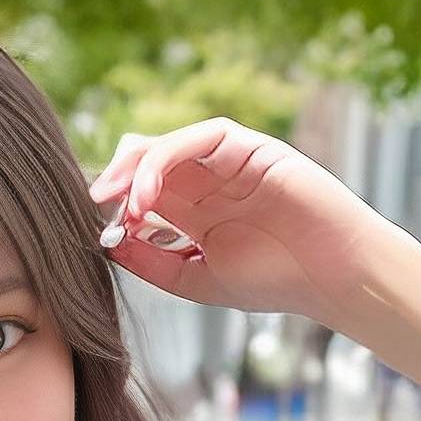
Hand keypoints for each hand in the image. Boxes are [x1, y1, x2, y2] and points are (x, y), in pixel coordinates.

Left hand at [86, 116, 403, 326]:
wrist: (329, 277)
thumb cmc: (274, 281)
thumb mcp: (197, 279)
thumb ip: (153, 262)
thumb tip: (106, 243)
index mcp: (195, 212)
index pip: (142, 194)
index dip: (113, 204)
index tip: (90, 226)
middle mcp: (208, 181)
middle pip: (147, 162)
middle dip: (116, 178)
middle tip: (94, 203)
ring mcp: (228, 161)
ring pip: (167, 146)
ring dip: (136, 169)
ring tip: (120, 202)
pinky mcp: (249, 147)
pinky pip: (199, 139)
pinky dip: (166, 160)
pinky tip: (148, 194)